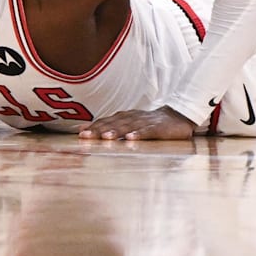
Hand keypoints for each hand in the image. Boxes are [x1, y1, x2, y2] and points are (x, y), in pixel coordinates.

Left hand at [76, 106, 197, 140]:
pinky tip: (131, 139)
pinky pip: (147, 131)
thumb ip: (109, 126)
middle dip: (98, 129)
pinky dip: (139, 134)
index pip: (105, 121)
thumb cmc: (148, 123)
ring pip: (128, 127)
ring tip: (105, 137)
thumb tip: (83, 130)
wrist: (176, 117)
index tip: (79, 133)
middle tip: (85, 136)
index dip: (92, 127)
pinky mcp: (158, 128)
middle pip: (113, 124)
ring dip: (116, 132)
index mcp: (123, 117)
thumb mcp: (128, 124)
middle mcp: (131, 118)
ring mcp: (144, 122)